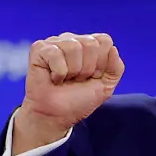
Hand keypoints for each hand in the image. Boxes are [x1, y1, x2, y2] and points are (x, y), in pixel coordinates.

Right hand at [14, 33, 124, 148]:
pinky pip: (55, 54)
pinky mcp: (39, 49)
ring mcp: (55, 43)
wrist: (57, 116)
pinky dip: (58, 72)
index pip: (104, 40)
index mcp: (89, 44)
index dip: (101, 63)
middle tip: (76, 79)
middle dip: (87, 69)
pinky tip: (53, 78)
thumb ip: (116, 68)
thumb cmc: (78, 100)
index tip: (92, 77)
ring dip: (72, 71)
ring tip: (65, 79)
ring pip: (73, 47)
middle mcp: (72, 39)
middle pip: (90, 43)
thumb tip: (113, 48)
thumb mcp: (106, 86)